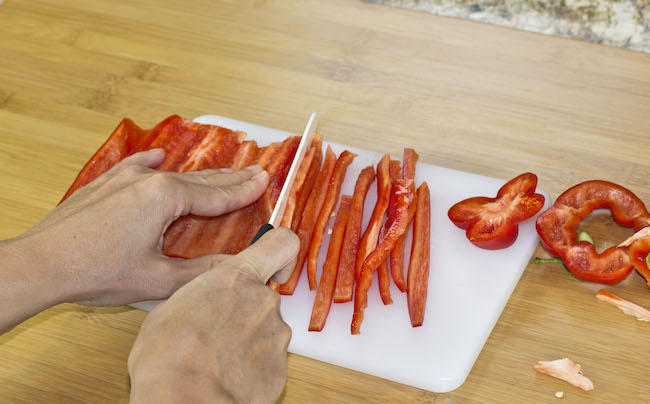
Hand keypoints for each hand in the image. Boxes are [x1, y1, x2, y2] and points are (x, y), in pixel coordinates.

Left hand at [5, 148, 268, 307]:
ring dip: (199, 176)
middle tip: (255, 171)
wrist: (43, 262)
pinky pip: (135, 167)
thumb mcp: (156, 279)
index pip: (216, 196)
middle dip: (230, 179)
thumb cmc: (97, 272)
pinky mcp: (104, 184)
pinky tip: (158, 156)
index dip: (244, 191)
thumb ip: (200, 271)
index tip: (265, 181)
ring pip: (172, 174)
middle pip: (200, 181)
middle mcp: (148, 181)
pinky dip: (150, 163)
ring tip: (220, 171)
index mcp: (166, 199)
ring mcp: (124, 179)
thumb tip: (233, 266)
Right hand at [128, 228, 298, 403]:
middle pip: (263, 296)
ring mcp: (276, 336)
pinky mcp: (280, 368)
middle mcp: (264, 301)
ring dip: (247, 340)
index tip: (274, 261)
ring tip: (215, 358)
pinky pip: (267, 360)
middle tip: (214, 330)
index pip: (281, 243)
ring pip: (265, 330)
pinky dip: (252, 367)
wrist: (184, 400)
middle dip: (244, 311)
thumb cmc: (168, 354)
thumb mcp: (170, 307)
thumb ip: (200, 294)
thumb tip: (201, 304)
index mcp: (237, 278)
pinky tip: (225, 376)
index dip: (280, 250)